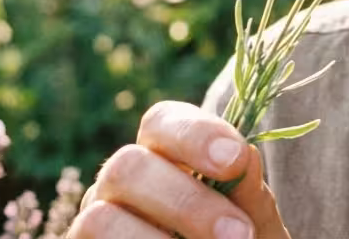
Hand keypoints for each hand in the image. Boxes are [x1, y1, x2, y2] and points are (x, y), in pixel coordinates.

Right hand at [68, 101, 290, 238]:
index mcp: (162, 156)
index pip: (162, 122)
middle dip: (186, 201)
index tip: (236, 158)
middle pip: (128, 165)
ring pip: (101, 216)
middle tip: (239, 233)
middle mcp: (121, 182)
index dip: (196, 134)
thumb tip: (244, 155)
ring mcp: (96, 219)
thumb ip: (249, 195)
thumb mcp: (251, 224)